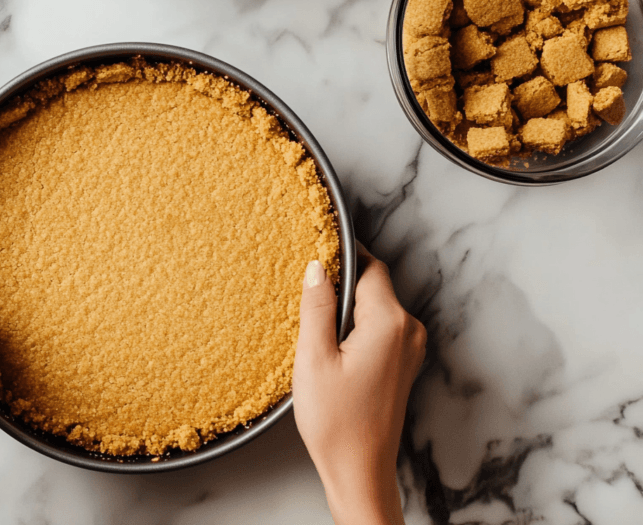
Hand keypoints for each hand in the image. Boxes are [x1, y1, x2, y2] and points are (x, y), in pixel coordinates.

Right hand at [293, 245, 425, 524]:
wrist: (359, 470)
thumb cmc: (336, 422)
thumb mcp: (313, 358)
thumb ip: (318, 306)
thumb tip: (317, 266)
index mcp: (389, 323)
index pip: (369, 266)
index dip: (342, 253)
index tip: (316, 246)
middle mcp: (408, 330)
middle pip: (374, 284)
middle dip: (342, 280)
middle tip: (306, 287)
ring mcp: (410, 348)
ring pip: (377, 305)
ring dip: (348, 305)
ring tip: (314, 319)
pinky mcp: (404, 363)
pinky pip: (380, 327)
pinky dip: (357, 324)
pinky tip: (331, 341)